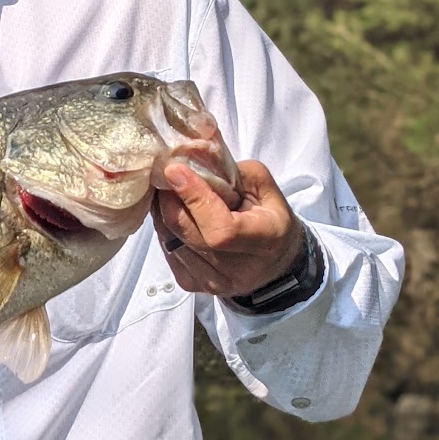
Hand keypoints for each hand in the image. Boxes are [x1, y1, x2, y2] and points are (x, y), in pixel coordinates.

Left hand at [152, 159, 304, 299]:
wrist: (275, 262)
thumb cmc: (268, 217)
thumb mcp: (263, 186)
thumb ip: (231, 170)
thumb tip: (191, 154)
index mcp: (264, 241)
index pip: (221, 228)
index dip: (195, 199)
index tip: (175, 171)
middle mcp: (239, 269)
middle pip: (189, 233)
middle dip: (170, 199)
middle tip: (163, 175)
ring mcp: (214, 282)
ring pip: (172, 242)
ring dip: (163, 212)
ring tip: (167, 192)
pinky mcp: (194, 285)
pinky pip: (168, 253)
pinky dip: (165, 229)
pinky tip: (173, 214)